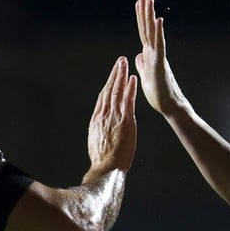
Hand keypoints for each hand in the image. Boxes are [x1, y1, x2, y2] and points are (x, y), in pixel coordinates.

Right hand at [86, 56, 136, 175]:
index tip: (112, 76)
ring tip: (125, 63)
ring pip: (117, 91)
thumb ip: (99, 132)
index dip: (108, 85)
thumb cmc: (102, 161)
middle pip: (109, 90)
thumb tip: (99, 131)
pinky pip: (127, 101)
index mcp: (97, 120)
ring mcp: (114, 117)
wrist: (106, 169)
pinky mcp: (125, 121)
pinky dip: (130, 88)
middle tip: (120, 61)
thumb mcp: (96, 143)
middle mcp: (104, 115)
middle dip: (115, 74)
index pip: (103, 98)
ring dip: (121, 76)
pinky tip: (133, 79)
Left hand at [134, 0, 187, 116]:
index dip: (141, 18)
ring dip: (151, 17)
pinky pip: (159, 46)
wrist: (169, 107)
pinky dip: (159, 33)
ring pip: (153, 33)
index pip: (143, 32)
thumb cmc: (159, 94)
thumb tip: (138, 55)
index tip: (140, 3)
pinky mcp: (160, 64)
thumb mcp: (145, 76)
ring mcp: (158, 57)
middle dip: (145, 11)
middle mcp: (154, 52)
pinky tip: (158, 20)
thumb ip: (143, 64)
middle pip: (147, 28)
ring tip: (149, 1)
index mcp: (149, 55)